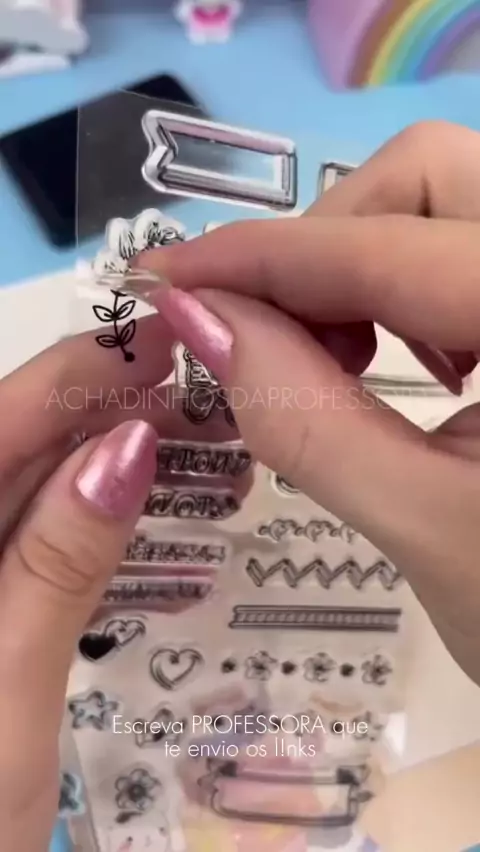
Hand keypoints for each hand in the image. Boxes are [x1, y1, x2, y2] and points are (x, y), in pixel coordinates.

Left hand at [0, 313, 240, 851]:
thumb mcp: (7, 683)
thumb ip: (58, 561)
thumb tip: (129, 446)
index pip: (1, 423)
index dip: (81, 373)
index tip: (168, 341)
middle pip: (24, 449)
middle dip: (114, 417)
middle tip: (210, 405)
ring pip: (39, 494)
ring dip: (120, 472)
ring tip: (208, 458)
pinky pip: (42, 545)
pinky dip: (101, 530)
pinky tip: (162, 526)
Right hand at [136, 121, 479, 685]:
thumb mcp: (424, 528)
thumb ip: (305, 419)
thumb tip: (203, 319)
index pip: (388, 249)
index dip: (265, 256)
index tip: (169, 275)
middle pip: (428, 177)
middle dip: (325, 249)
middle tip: (276, 340)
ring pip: (447, 201)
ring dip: (363, 265)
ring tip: (341, 363)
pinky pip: (467, 244)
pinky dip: (408, 285)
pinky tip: (405, 360)